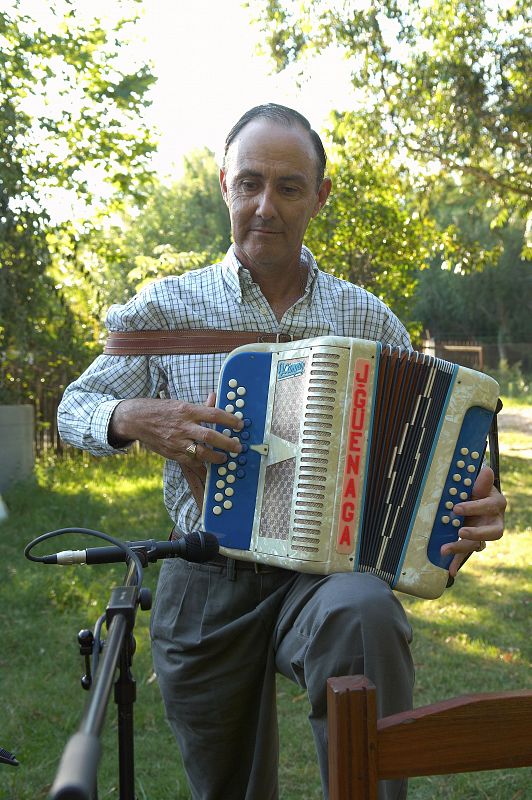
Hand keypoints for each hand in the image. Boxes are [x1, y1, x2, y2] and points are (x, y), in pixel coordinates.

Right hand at [109, 392, 242, 464]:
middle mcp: (183, 426)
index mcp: (188, 410)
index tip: (240, 425)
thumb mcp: (181, 404)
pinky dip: (201, 464)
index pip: (214, 414)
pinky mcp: (172, 452)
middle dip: (227, 443)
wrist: (137, 419)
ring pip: (201, 452)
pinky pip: (190, 461)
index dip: (230, 420)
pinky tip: (208, 465)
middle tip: (238, 447)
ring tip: (225, 458)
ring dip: (216, 457)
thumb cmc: (162, 410)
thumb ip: (200, 406)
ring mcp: (177, 441)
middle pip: (210, 436)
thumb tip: (215, 396)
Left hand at [440, 466, 505, 577]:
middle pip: (491, 532)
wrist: (476, 498)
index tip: (457, 508)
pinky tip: (450, 571)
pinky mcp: (473, 542)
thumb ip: (482, 482)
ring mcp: (484, 534)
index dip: (474, 507)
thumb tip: (486, 471)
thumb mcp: (479, 484)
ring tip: (445, 549)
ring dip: (461, 548)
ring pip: (477, 544)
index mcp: (496, 505)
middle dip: (475, 534)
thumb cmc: (477, 490)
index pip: (488, 506)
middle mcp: (494, 522)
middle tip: (459, 532)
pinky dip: (457, 562)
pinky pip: (467, 554)